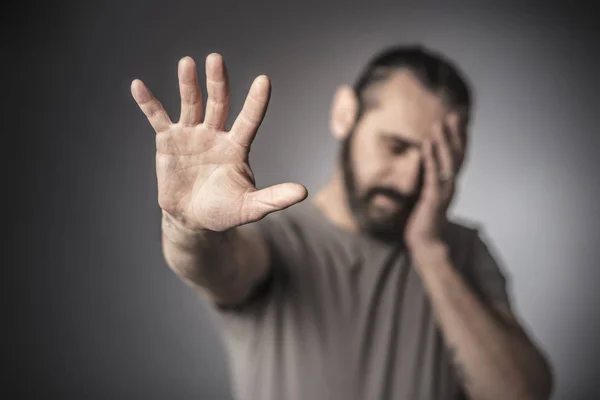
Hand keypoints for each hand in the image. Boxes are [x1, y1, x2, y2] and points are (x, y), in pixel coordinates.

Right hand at [131, 54, 307, 231]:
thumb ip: (273, 198)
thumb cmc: (224, 210)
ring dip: (188, 84)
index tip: (264, 81)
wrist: (192, 218)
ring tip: (187, 63)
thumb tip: (302, 192)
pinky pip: (157, 117)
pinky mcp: (168, 140)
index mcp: (237, 147)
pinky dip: (148, 102)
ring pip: (191, 103)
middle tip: (216, 59)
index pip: (249, 120)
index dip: (256, 102)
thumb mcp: (250, 207)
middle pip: (219, 103)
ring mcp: (191, 134)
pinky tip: (138, 86)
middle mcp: (215, 134)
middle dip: (218, 82)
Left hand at [404, 114, 465, 248]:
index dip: (460, 137)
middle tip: (455, 114)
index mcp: (450, 183)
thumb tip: (425, 161)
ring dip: (443, 142)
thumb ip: (430, 178)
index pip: (458, 156)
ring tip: (438, 124)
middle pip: (458, 155)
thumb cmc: (423, 219)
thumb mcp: (427, 193)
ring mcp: (444, 192)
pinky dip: (431, 159)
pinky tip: (426, 145)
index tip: (459, 117)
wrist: (425, 242)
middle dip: (456, 134)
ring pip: (448, 163)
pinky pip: (433, 175)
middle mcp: (451, 185)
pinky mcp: (433, 199)